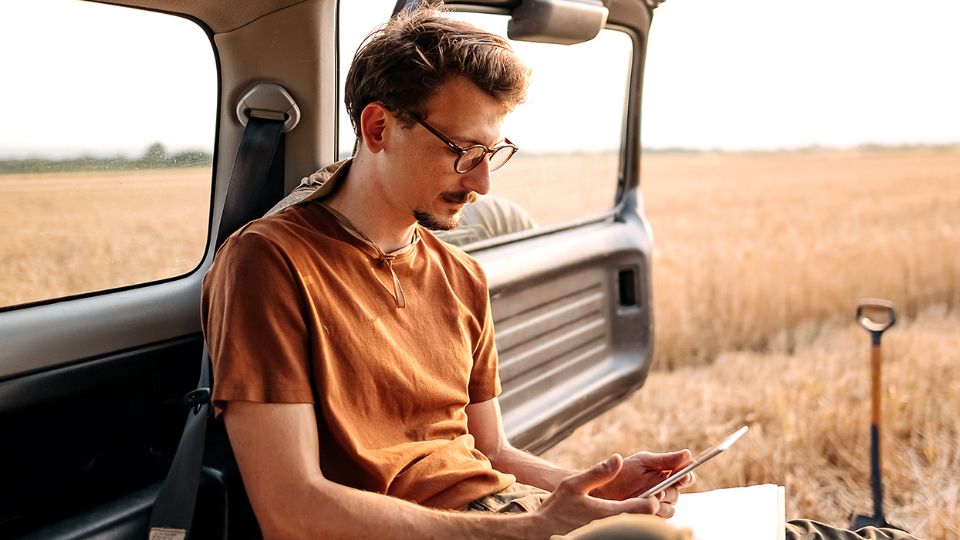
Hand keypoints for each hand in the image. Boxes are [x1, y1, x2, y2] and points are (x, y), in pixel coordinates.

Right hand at [533, 454, 659, 535]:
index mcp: (609, 513)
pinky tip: (625, 516)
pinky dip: (631, 524)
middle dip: (652, 509)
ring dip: (643, 518)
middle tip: (651, 498)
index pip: (647, 509)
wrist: (543, 531)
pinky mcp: (604, 537)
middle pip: (648, 521)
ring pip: (638, 528)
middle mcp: (612, 527)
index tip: (651, 492)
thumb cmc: (557, 508)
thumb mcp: (573, 485)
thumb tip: (618, 459)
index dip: (654, 499)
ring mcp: (608, 534)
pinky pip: (627, 532)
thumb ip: (597, 472)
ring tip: (640, 507)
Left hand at [588, 450, 695, 518]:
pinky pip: (657, 519)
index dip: (687, 477)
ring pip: (669, 510)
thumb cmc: (622, 473)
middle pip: (677, 495)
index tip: (684, 476)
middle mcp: (663, 491)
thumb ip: (666, 460)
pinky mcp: (647, 517)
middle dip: (670, 492)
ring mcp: (655, 506)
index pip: (684, 477)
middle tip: (659, 490)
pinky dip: (653, 514)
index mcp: (664, 475)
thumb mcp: (643, 462)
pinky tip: (643, 507)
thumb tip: (688, 454)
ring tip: (649, 498)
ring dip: (661, 505)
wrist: (601, 489)